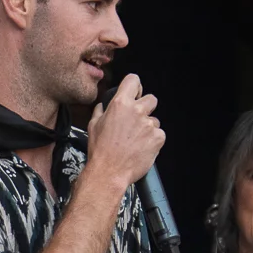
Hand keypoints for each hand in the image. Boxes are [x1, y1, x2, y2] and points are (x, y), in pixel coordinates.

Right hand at [83, 72, 164, 191]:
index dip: (134, 86)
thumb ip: (101, 111)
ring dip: (148, 127)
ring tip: (135, 140)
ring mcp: (149, 124)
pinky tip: (141, 147)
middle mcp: (137, 111)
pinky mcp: (158, 138)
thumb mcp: (93, 125)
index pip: (133, 80)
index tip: (134, 93)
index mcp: (120, 104)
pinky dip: (152, 140)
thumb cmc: (100, 150)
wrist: (109, 172)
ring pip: (155, 120)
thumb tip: (103, 106)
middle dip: (145, 107)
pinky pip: (159, 134)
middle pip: (151, 98)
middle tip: (136, 120)